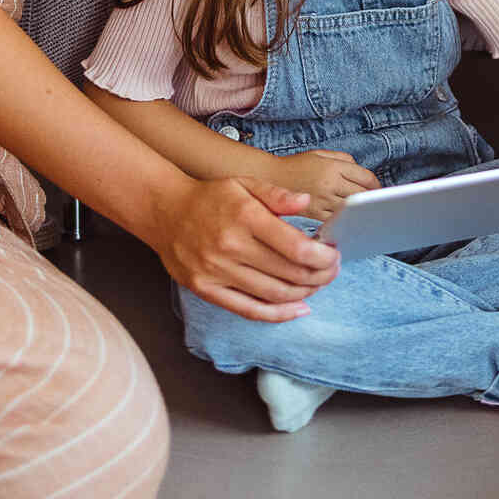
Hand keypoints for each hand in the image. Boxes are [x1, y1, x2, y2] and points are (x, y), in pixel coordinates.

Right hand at [150, 177, 339, 322]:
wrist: (164, 212)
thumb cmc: (210, 198)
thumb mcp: (244, 183)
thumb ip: (277, 194)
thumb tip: (305, 202)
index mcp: (245, 217)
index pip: (296, 247)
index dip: (322, 256)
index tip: (334, 255)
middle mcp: (231, 247)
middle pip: (289, 273)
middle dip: (320, 276)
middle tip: (333, 270)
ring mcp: (217, 272)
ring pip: (274, 294)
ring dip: (304, 293)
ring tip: (318, 285)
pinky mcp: (207, 290)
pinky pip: (249, 310)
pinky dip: (278, 314)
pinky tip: (298, 309)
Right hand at [273, 148, 381, 221]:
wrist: (266, 178)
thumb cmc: (294, 167)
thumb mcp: (319, 154)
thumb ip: (342, 159)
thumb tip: (361, 171)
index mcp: (333, 166)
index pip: (367, 178)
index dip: (376, 186)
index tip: (378, 191)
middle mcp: (329, 183)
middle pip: (362, 196)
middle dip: (371, 201)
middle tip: (374, 206)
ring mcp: (322, 201)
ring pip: (351, 211)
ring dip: (359, 214)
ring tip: (363, 216)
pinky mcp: (313, 215)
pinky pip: (336, 222)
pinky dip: (343, 223)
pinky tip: (345, 223)